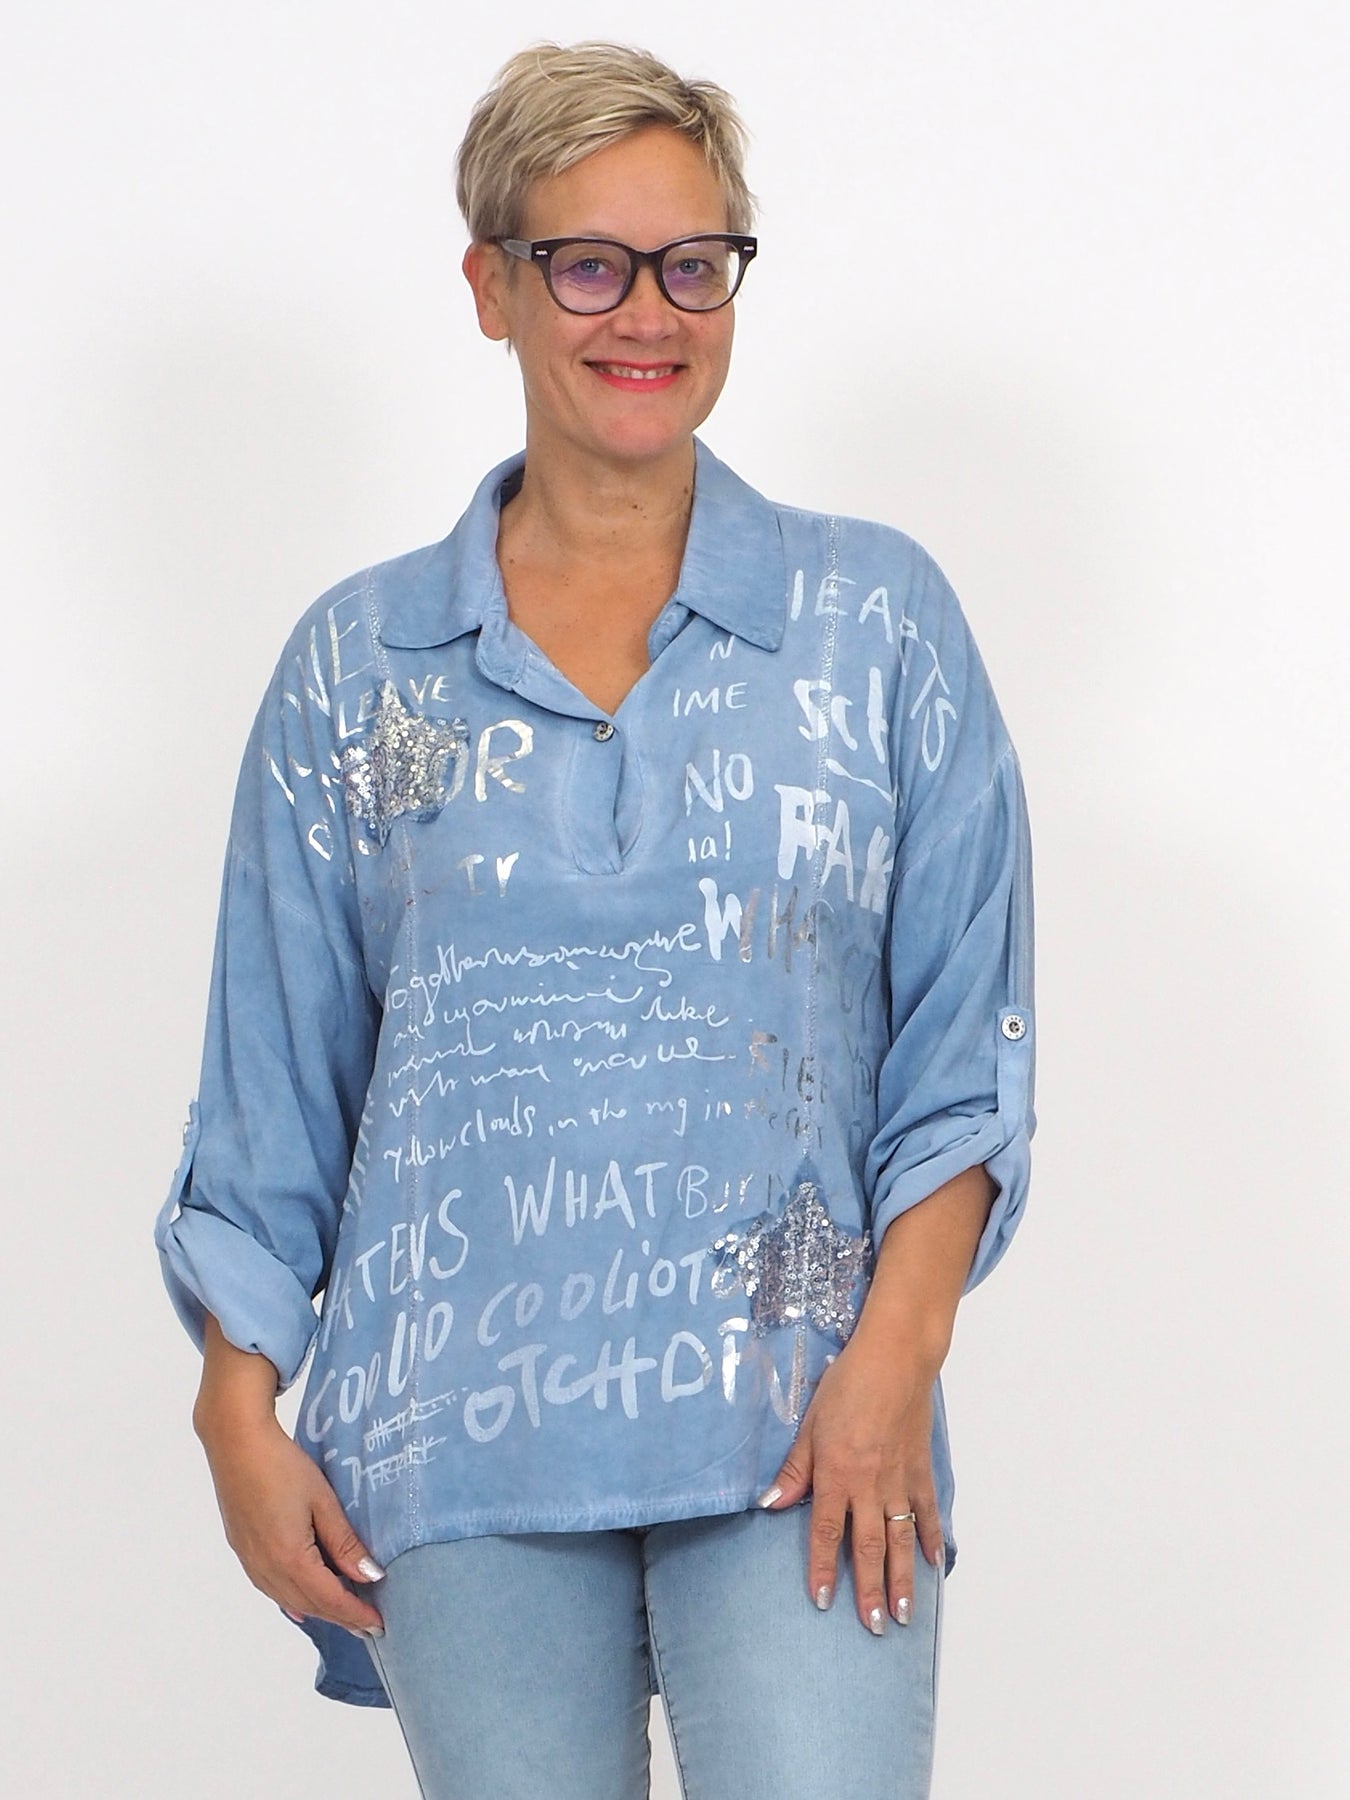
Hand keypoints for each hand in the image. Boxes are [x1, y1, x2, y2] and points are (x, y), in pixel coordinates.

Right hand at [196, 1407, 385, 1636]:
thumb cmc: (282, 1466)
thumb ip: (345, 1543)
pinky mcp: (243, 1552)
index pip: (331, 1599)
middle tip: (369, 1625)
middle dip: (341, 1617)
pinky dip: (293, 1600)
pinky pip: (272, 1589)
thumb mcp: (322, 1501)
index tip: (380, 1625)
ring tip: (345, 1614)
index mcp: (290, 1559)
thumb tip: (370, 1575)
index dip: (356, 1614)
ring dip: (319, 1610)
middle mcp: (267, 1570)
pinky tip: (302, 1605)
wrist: (236, 1445)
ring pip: (290, 1600)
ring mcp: (251, 1563)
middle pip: (310, 1605)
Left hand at [757, 1335, 942, 1633]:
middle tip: (873, 1627)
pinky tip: (934, 1564)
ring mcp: (899, 1479)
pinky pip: (927, 1511)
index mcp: (837, 1473)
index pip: (825, 1532)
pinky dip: (932, 1539)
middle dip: (869, 1590)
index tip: (822, 1601)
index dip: (822, 1568)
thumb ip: (795, 1469)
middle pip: (868, 1547)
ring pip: (901, 1539)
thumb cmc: (846, 1385)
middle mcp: (869, 1484)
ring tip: (903, 1614)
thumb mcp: (809, 1424)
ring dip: (901, 1578)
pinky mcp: (921, 1469)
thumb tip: (772, 1505)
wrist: (894, 1359)